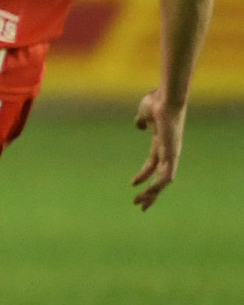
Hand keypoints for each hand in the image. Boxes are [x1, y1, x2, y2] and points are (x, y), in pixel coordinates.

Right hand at [131, 89, 185, 209]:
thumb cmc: (155, 102)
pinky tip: (149, 192)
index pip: (153, 165)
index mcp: (161, 144)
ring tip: (141, 203)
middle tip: (141, 205)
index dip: (142, 176)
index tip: (132, 184)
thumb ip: (142, 121)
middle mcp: (168, 152)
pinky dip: (158, 186)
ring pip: (164, 181)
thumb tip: (139, 125)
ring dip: (153, 194)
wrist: (166, 99)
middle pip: (160, 178)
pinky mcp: (172, 154)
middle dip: (151, 193)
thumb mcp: (144, 113)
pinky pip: (167, 175)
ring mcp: (172, 154)